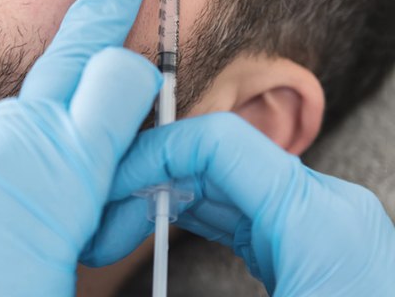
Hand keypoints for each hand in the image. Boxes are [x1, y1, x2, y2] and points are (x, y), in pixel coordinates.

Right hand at [83, 112, 394, 295]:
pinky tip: (163, 227)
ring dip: (170, 198)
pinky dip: (199, 213)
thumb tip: (132, 282)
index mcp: (316, 219)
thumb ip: (182, 285)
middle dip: (152, 183)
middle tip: (103, 219)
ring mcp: (320, 220)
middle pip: (216, 161)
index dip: (154, 154)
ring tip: (122, 226)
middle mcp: (322, 204)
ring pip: (227, 183)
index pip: (217, 143)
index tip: (111, 187)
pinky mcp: (313, 240)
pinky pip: (245, 208)